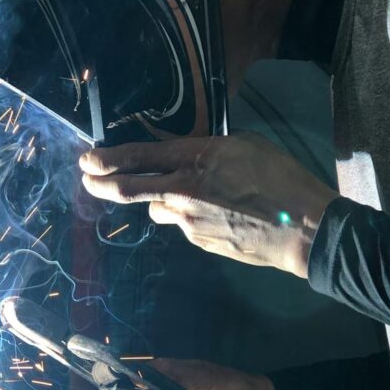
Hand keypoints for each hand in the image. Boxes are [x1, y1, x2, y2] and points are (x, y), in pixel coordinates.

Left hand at [80, 133, 336, 276]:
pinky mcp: (199, 243)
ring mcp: (188, 222)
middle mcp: (182, 191)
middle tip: (87, 179)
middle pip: (128, 189)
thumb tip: (185, 158)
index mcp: (194, 159)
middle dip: (101, 184)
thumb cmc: (281, 178)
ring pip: (159, 209)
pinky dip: (190, 218)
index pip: (138, 157)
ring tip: (194, 196)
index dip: (107, 159)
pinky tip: (220, 216)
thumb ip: (206, 151)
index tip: (87, 159)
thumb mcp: (244, 146)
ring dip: (164, 201)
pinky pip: (184, 226)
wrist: (302, 229)